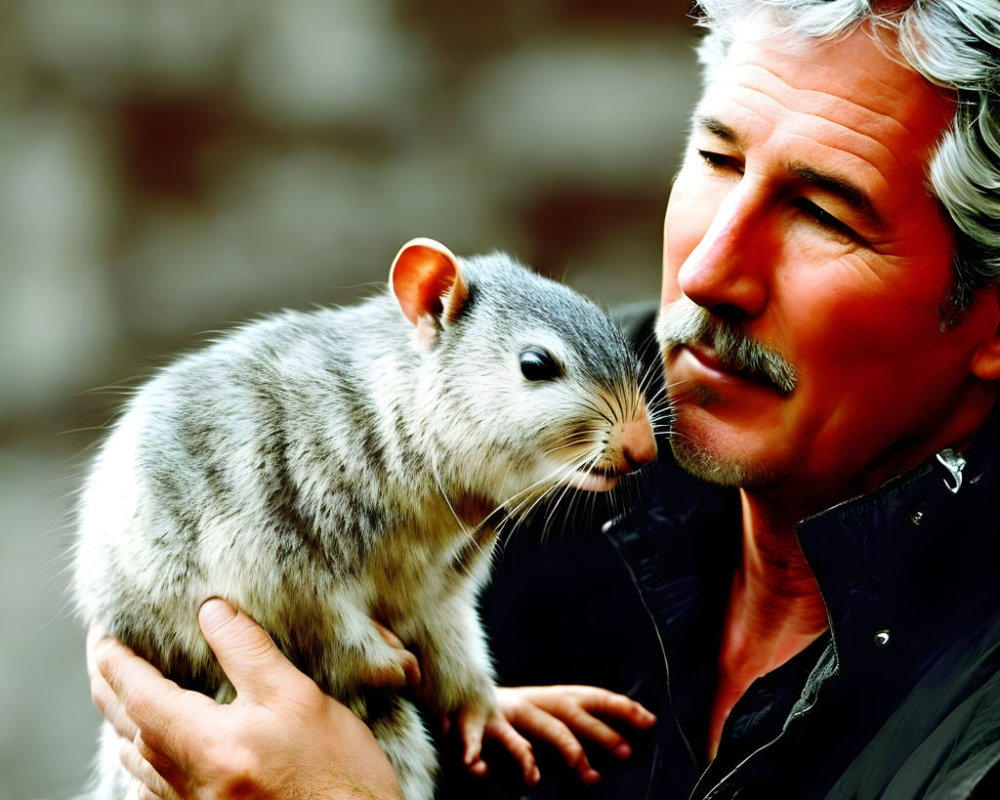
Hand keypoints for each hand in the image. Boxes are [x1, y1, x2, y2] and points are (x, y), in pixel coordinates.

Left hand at [87, 598, 402, 799]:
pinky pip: (152, 789)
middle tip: (103, 650)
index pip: (138, 694)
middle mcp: (189, 781)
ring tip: (123, 688)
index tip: (105, 630)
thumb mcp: (299, 697)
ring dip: (121, 719)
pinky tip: (150, 752)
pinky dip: (140, 760)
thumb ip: (249, 652)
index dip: (114, 658)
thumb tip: (211, 611)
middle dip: (107, 683)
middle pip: (125, 725)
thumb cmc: (335, 772)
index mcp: (208, 745)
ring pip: (135, 760)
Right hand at [459, 685, 656, 785]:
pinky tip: (483, 770)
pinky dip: (480, 755)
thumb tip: (619, 743)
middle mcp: (531, 701)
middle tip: (626, 752)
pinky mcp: (474, 724)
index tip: (649, 719)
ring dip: (560, 749)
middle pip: (569, 713)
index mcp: (549, 697)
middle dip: (598, 732)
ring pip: (534, 727)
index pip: (590, 696)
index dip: (619, 706)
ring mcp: (504, 712)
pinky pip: (480, 740)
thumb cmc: (506, 713)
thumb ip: (572, 726)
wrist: (453, 691)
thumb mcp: (543, 714)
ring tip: (579, 777)